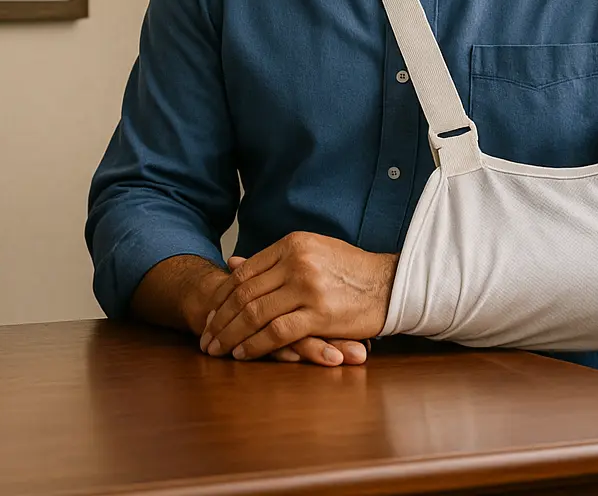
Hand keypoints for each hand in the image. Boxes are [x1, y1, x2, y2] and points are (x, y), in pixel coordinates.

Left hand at [198, 233, 396, 361]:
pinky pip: (277, 332)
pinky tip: (244, 354)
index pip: (245, 273)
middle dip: (221, 319)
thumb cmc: (350, 271)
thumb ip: (272, 261)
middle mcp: (296, 262)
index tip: (211, 315)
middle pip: (245, 293)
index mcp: (292, 244)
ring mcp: (307, 287)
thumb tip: (233, 264)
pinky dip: (256, 345)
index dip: (223, 297)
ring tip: (218, 349)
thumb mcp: (309, 253)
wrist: (391, 284)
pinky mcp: (320, 313)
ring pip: (256, 313)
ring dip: (232, 334)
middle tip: (206, 337)